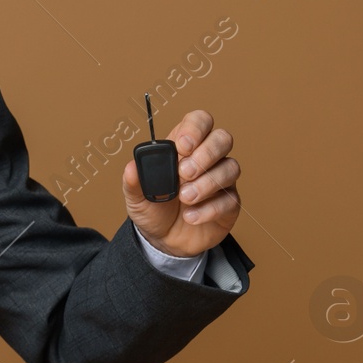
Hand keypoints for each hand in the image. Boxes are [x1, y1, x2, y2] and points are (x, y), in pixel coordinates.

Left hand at [121, 108, 241, 258]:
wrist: (164, 241)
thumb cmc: (153, 210)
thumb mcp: (136, 196)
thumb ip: (133, 181)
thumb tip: (132, 167)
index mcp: (184, 147)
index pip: (199, 121)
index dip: (195, 128)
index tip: (182, 146)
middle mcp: (207, 159)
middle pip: (222, 138)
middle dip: (206, 153)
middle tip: (184, 173)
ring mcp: (221, 180)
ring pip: (230, 167)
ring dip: (206, 182)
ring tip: (185, 198)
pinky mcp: (229, 203)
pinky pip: (230, 199)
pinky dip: (209, 208)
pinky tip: (191, 216)